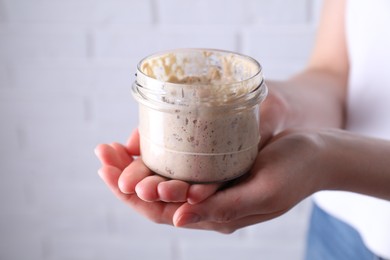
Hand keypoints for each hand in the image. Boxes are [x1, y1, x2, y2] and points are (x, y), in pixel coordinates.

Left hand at [96, 128, 326, 232]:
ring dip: (135, 167)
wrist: (316, 155)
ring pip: (163, 183)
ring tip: (112, 148)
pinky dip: (157, 157)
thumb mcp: (264, 192)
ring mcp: (210, 188)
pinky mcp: (215, 170)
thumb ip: (223, 209)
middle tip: (102, 153)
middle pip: (155, 198)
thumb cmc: (296, 170)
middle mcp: (208, 205)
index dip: (131, 195)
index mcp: (217, 216)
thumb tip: (177, 220)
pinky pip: (178, 168)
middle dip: (124, 177)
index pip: (161, 212)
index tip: (108, 171)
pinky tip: (142, 145)